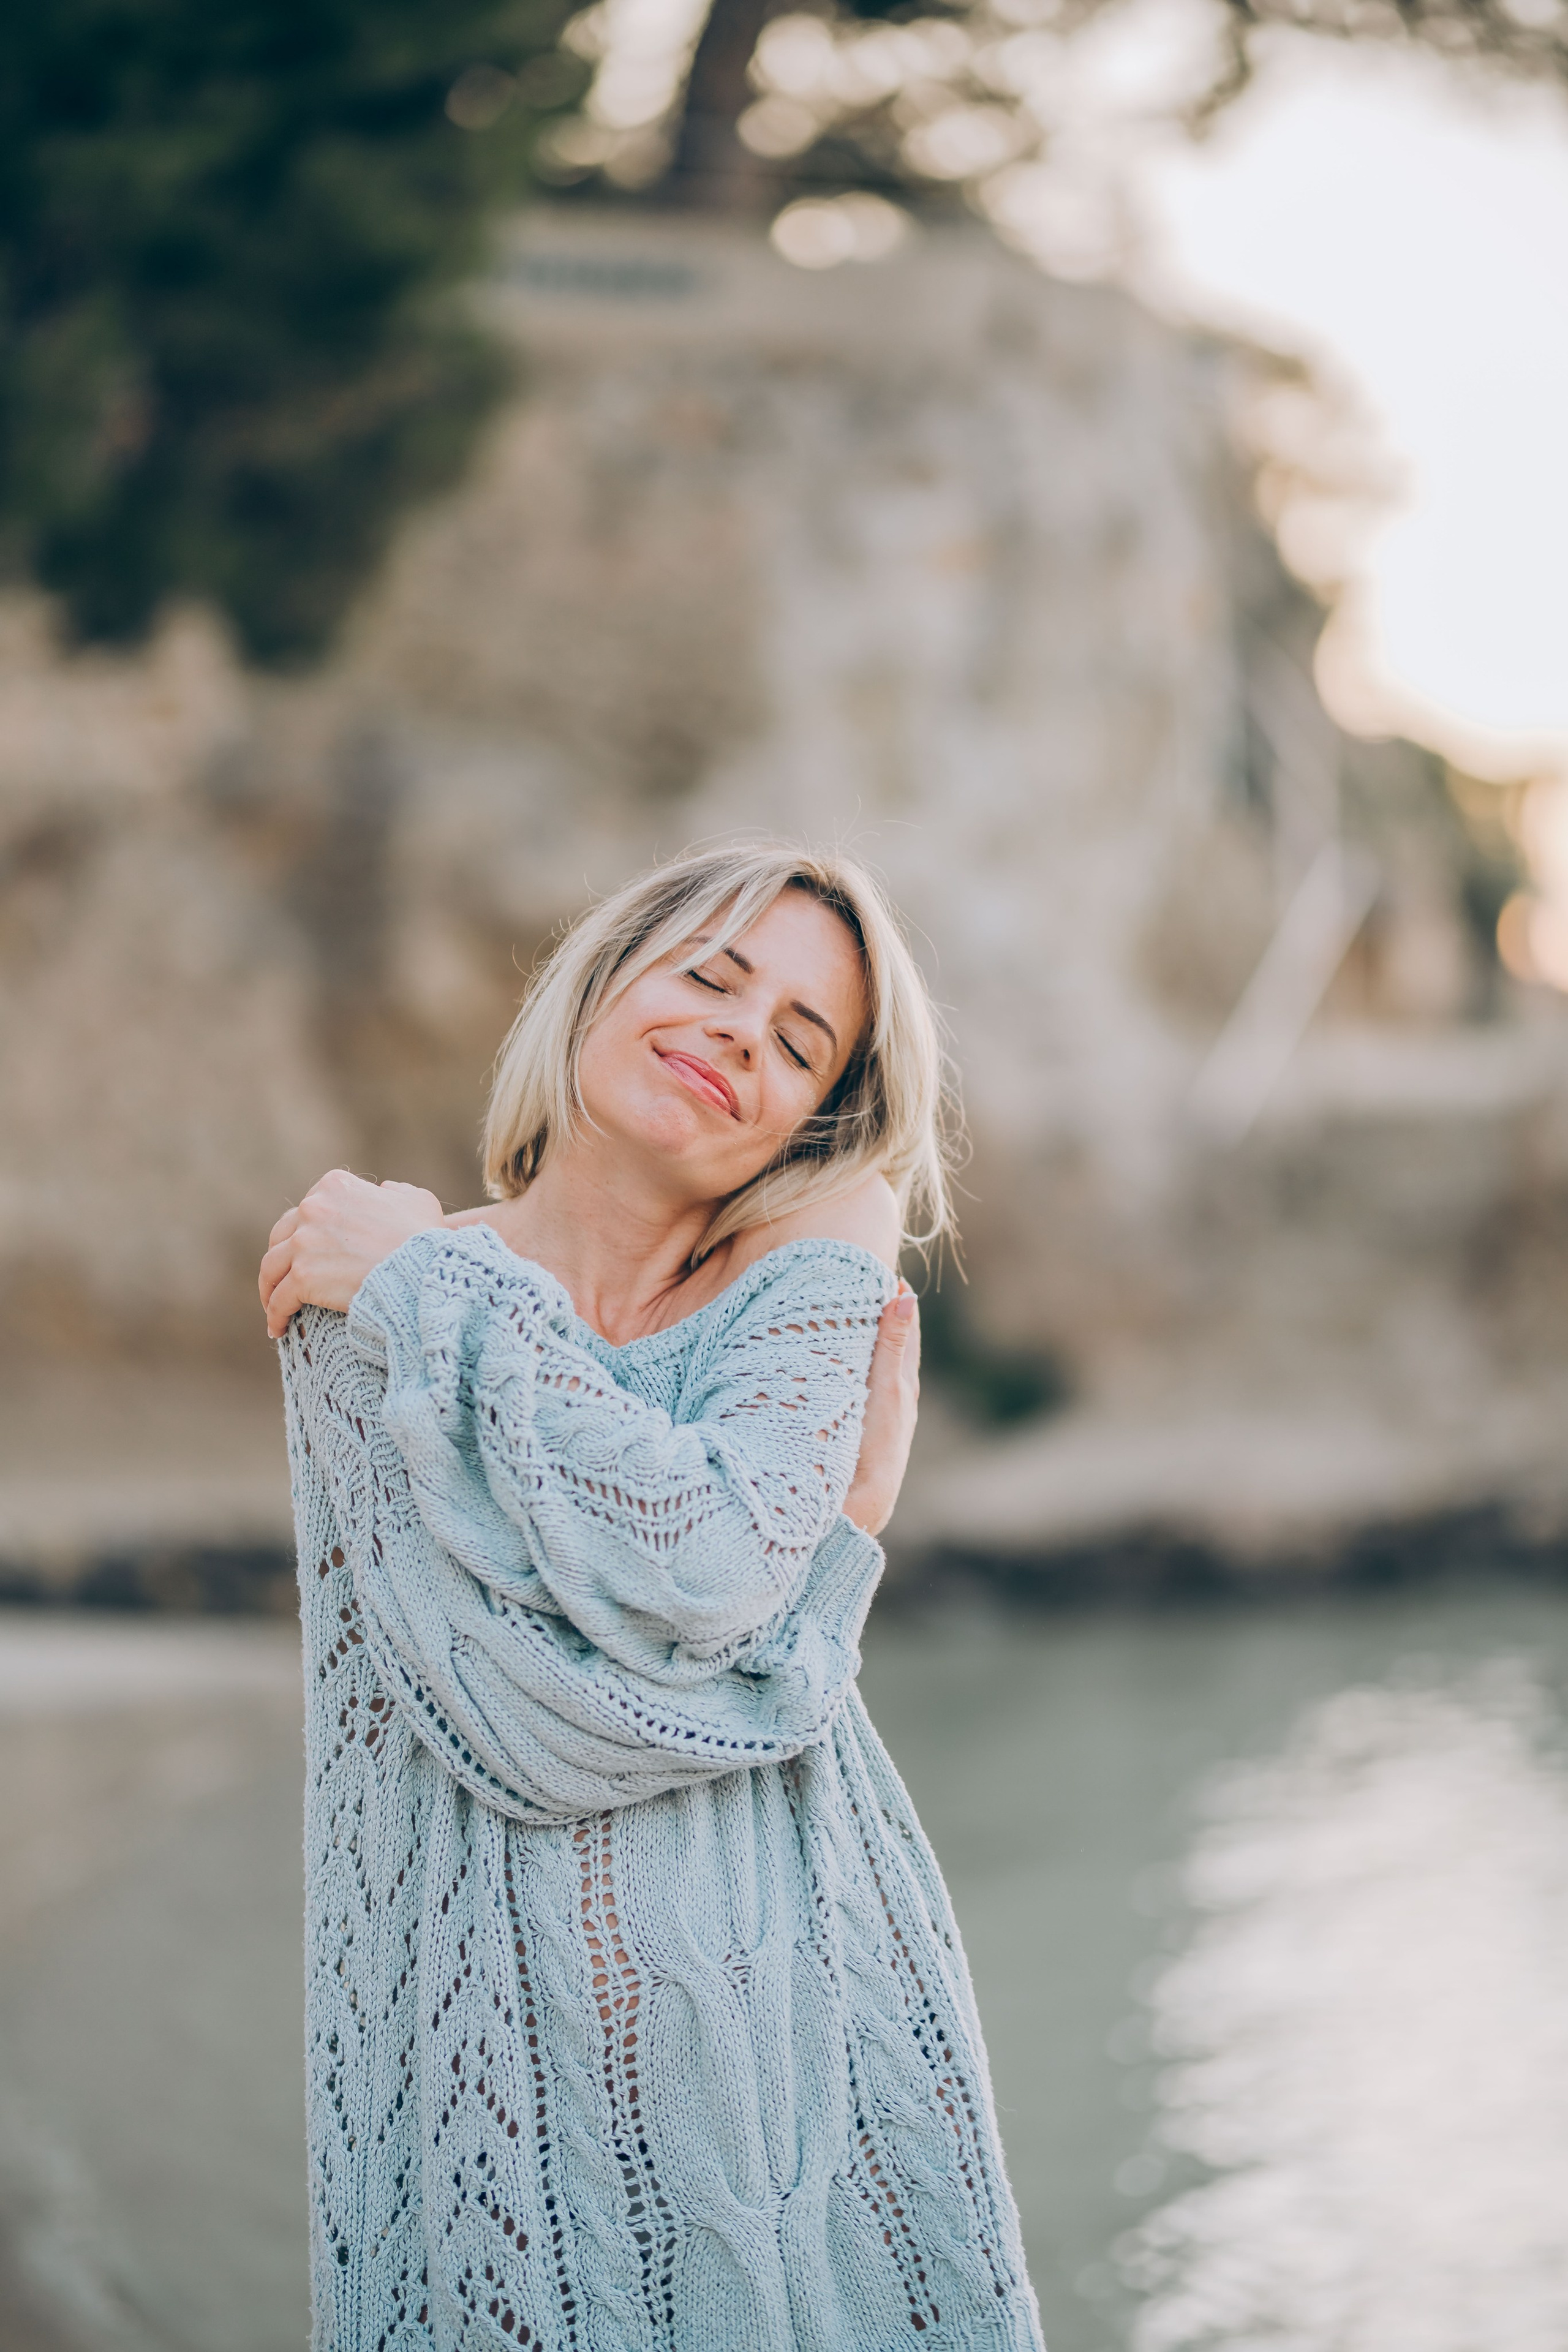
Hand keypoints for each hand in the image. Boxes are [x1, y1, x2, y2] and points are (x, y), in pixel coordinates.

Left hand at [259, 1169, 443, 1337]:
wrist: (423, 1271)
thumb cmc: (425, 1239)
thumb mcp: (417, 1200)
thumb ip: (396, 1191)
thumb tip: (384, 1190)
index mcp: (336, 1186)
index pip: (308, 1207)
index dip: (306, 1231)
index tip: (307, 1251)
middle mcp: (314, 1207)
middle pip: (282, 1235)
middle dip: (281, 1258)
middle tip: (284, 1280)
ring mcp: (304, 1242)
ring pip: (271, 1267)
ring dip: (269, 1288)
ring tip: (274, 1307)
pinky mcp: (302, 1276)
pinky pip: (279, 1299)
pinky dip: (275, 1314)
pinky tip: (279, 1329)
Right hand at [844, 1285, 920, 1537]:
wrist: (866, 1498)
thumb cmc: (877, 1441)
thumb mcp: (885, 1386)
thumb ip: (892, 1343)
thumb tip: (906, 1297)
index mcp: (903, 1384)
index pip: (904, 1334)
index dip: (899, 1305)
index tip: (892, 1276)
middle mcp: (897, 1399)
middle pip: (896, 1351)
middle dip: (888, 1322)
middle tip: (875, 1291)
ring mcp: (883, 1417)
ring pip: (881, 1372)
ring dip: (874, 1347)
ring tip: (860, 1323)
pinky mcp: (867, 1432)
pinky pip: (867, 1392)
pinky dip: (863, 1373)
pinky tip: (849, 1373)